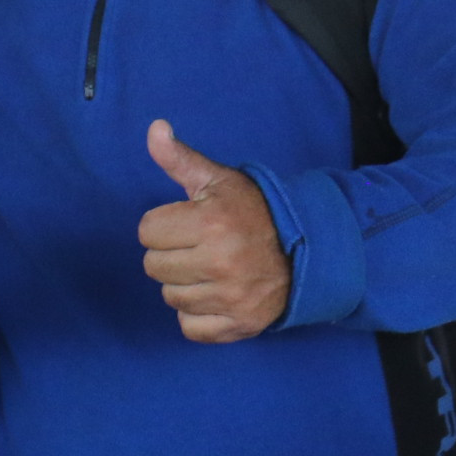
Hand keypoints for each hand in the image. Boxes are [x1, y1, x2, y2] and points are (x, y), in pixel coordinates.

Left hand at [137, 119, 290, 342]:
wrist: (309, 249)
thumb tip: (154, 127)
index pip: (146, 231)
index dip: (164, 224)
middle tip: (200, 246)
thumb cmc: (255, 211)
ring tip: (211, 269)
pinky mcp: (239, 325)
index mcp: (211, 223)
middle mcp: (220, 263)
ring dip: (184, 284)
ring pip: (170, 297)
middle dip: (171, 253)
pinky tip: (216, 294)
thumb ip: (179, 158)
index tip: (190, 222)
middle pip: (153, 266)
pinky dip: (198, 314)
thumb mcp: (218, 180)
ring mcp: (231, 298)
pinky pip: (190, 327)